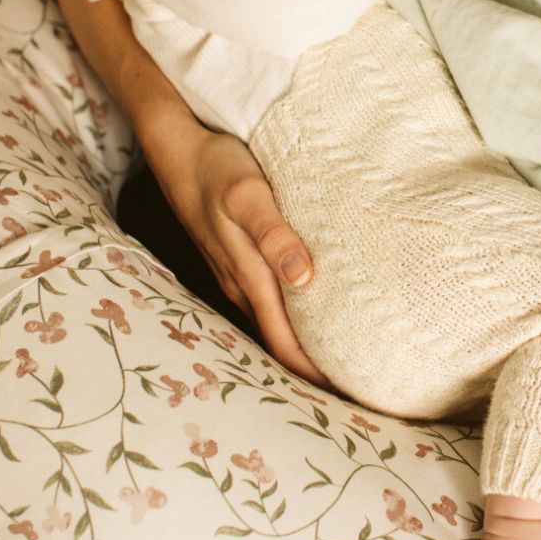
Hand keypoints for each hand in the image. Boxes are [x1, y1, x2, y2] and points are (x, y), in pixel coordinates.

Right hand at [150, 122, 332, 388]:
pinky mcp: (241, 259)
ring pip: (277, 322)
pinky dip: (296, 316)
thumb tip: (303, 279)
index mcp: (250, 277)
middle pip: (282, 341)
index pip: (285, 343)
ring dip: (307, 342)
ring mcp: (240, 274)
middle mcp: (244, 285)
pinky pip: (272, 301)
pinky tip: (319, 311)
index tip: (350, 392)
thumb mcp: (248, 196)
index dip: (313, 373)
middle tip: (361, 383)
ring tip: (347, 356)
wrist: (179, 147)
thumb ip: (274, 236)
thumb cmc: (218, 167)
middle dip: (316, 366)